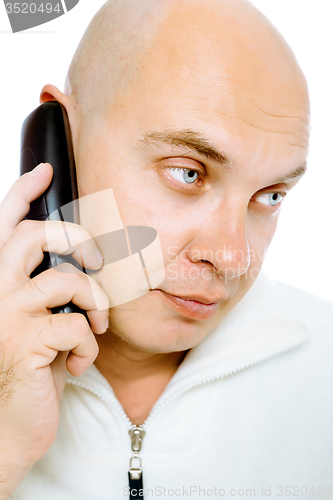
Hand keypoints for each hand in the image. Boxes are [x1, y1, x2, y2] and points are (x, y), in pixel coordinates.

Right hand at [0, 163, 108, 495]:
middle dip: (77, 240)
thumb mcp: (36, 321)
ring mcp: (3, 315)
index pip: (3, 224)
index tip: (46, 170)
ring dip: (96, 302)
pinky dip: (90, 343)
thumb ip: (45, 288)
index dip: (23, 192)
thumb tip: (77, 258)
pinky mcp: (23, 343)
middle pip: (37, 236)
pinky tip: (81, 361)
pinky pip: (78, 324)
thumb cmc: (28, 369)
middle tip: (96, 261)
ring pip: (67, 279)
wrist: (8, 428)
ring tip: (98, 325)